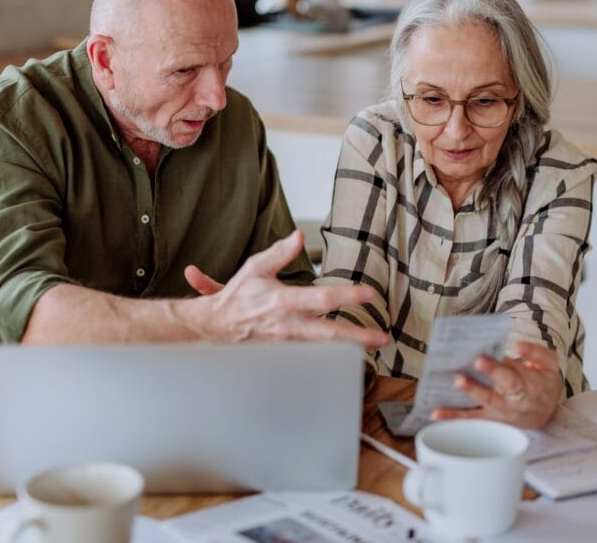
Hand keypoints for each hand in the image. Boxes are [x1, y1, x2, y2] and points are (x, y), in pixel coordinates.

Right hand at [182, 231, 388, 348]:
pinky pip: (310, 359)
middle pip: (329, 335)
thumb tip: (298, 236)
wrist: (214, 327)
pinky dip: (329, 359)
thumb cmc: (237, 297)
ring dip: (348, 350)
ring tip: (372, 346)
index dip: (348, 296)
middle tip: (382, 338)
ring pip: (323, 352)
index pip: (322, 299)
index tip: (371, 294)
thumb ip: (280, 253)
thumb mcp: (256, 268)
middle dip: (358, 337)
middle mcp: (287, 326)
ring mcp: (286, 345)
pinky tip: (346, 357)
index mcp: (283, 301)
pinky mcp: (283, 355)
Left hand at [431, 341, 562, 428]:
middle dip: (475, 388)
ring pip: (479, 413)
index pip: (510, 377)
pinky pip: (471, 422)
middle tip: (458, 378)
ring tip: (440, 404)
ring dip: (459, 409)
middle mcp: (512, 403)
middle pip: (493, 396)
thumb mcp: (550, 364)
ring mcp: (500, 415)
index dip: (495, 369)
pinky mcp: (491, 422)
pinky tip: (435, 414)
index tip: (479, 359)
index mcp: (527, 386)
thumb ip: (536, 352)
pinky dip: (454, 418)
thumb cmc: (544, 383)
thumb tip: (518, 344)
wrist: (548, 412)